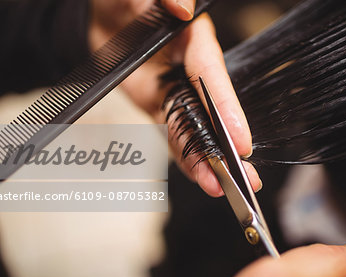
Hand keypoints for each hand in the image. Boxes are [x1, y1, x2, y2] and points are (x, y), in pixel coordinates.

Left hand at [89, 0, 260, 196]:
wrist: (101, 16)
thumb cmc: (129, 1)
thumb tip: (182, 7)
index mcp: (193, 41)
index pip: (212, 76)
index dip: (227, 109)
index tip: (241, 141)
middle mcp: (190, 72)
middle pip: (211, 113)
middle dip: (226, 147)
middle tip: (245, 180)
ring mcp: (175, 93)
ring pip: (195, 131)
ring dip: (206, 161)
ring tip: (220, 189)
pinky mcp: (160, 107)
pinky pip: (173, 135)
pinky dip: (184, 158)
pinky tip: (198, 178)